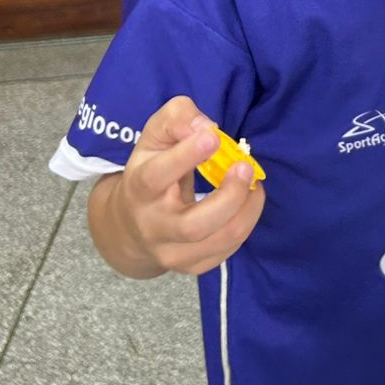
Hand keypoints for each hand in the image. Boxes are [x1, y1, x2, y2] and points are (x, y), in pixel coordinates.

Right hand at [103, 95, 266, 275]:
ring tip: (254, 183)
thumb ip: (177, 118)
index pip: (157, 176)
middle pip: (193, 226)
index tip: (213, 137)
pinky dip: (245, 223)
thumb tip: (205, 127)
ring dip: (246, 210)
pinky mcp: (191, 265)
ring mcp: (171, 252)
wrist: (130, 225)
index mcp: (139, 188)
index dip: (186, 156)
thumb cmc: (150, 168)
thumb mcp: (155, 135)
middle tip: (245, 167)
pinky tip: (247, 202)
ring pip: (217, 241)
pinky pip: (226, 250)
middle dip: (228, 197)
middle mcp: (152, 226)